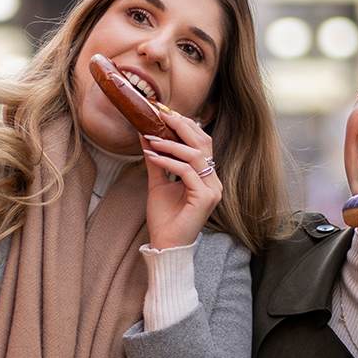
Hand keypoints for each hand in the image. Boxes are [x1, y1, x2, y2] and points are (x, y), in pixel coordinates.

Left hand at [141, 110, 221, 250]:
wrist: (166, 244)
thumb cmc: (164, 218)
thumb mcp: (157, 183)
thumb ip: (156, 160)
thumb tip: (144, 135)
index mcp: (206, 176)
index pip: (201, 142)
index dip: (184, 125)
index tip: (163, 113)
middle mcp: (214, 181)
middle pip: (203, 143)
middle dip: (181, 125)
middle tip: (160, 114)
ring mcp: (212, 190)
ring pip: (196, 155)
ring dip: (171, 144)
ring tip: (151, 137)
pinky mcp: (206, 198)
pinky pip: (187, 172)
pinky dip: (169, 162)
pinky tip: (153, 156)